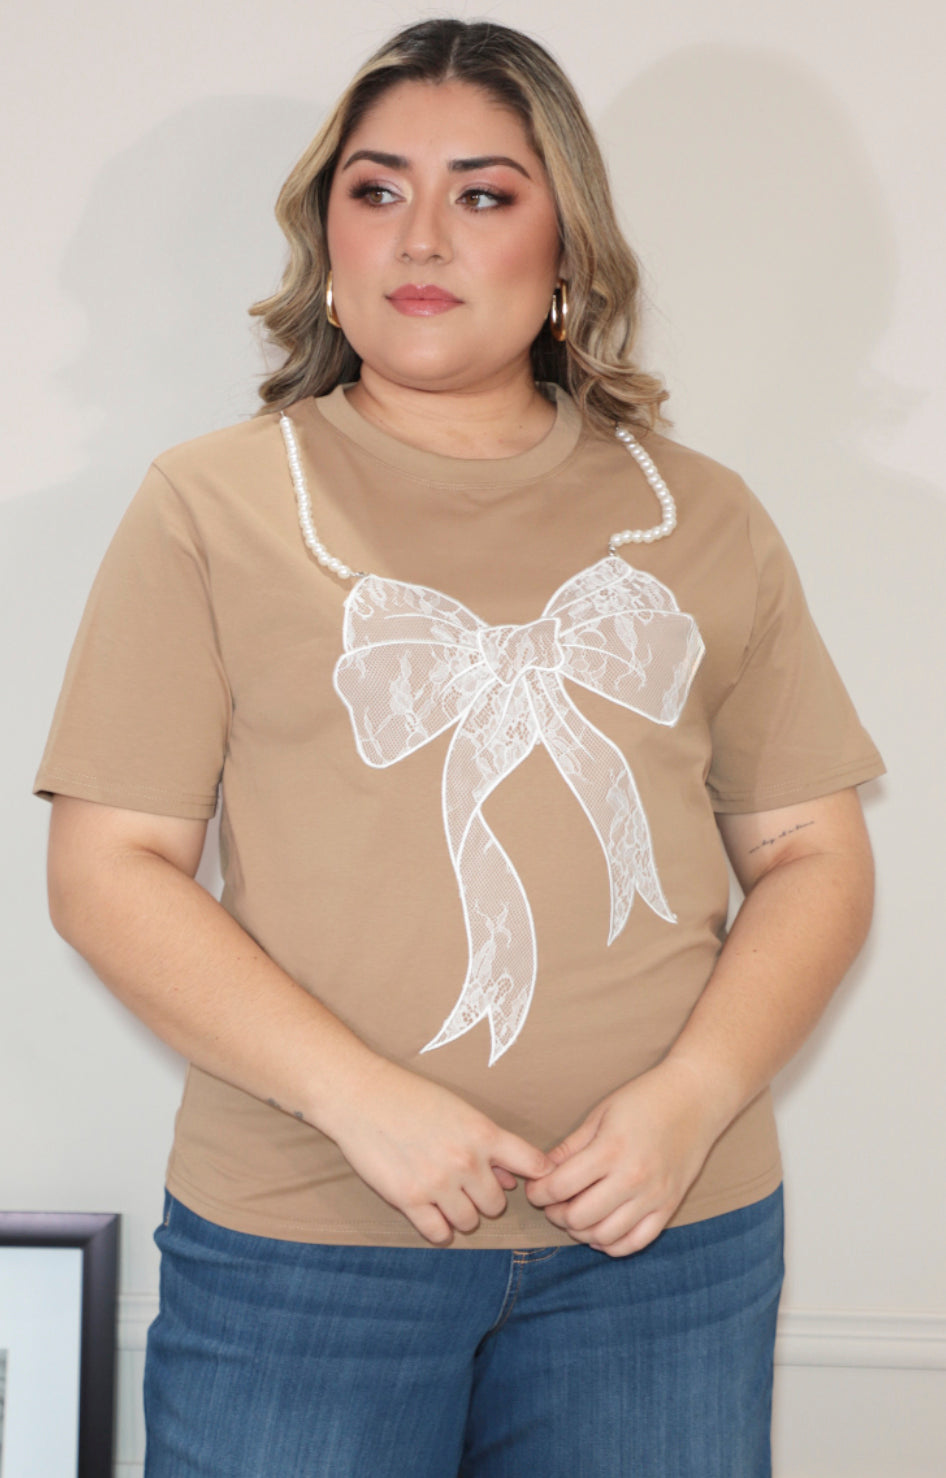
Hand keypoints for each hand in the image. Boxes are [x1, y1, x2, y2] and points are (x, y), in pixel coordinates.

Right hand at [327, 1058, 555, 1245]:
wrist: (362, 1096)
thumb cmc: (411, 1097)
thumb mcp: (458, 1111)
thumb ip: (488, 1145)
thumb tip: (512, 1179)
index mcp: (483, 1132)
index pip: (533, 1164)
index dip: (536, 1176)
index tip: (530, 1182)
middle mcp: (465, 1161)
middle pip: (496, 1204)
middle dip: (483, 1198)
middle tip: (464, 1185)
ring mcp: (437, 1183)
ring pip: (469, 1222)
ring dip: (460, 1214)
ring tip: (444, 1196)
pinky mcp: (409, 1200)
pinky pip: (439, 1234)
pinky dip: (438, 1228)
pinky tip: (430, 1212)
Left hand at [524, 1060, 722, 1256]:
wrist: (695, 1097)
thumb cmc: (643, 1099)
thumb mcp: (600, 1114)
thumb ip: (570, 1147)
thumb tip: (541, 1172)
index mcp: (610, 1150)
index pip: (559, 1187)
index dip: (538, 1193)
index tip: (535, 1189)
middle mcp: (632, 1178)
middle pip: (578, 1218)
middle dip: (556, 1214)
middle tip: (552, 1203)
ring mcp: (653, 1197)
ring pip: (604, 1236)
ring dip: (581, 1232)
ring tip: (575, 1215)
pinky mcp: (669, 1207)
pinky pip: (636, 1242)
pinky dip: (612, 1244)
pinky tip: (601, 1230)